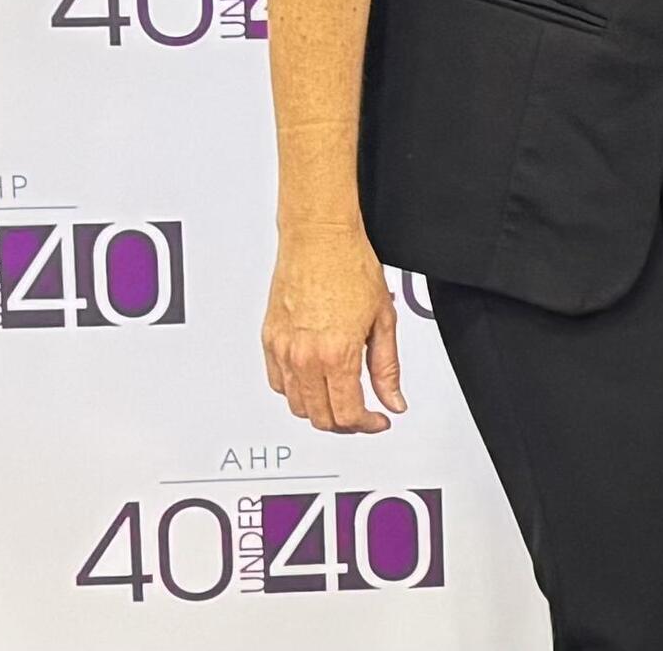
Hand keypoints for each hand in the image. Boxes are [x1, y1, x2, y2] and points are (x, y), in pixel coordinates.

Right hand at [262, 224, 405, 432]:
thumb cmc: (351, 267)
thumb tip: (393, 400)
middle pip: (320, 417)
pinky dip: (296, 391)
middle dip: (345, 422)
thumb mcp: (383, 319)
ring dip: (320, 409)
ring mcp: (283, 350)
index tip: (378, 420)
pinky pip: (278, 383)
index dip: (367, 424)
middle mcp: (305, 356)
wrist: (320, 238)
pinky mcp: (269, 340)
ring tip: (341, 397)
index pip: (347, 413)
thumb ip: (387, 368)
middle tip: (363, 413)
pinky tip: (315, 380)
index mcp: (337, 353)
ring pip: (297, 405)